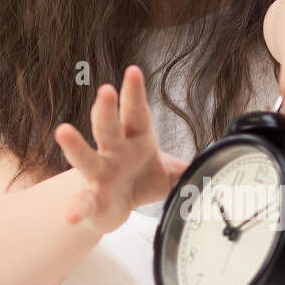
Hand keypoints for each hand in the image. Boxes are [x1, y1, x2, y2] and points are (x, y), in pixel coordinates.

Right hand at [54, 65, 188, 231]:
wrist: (115, 207)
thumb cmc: (140, 178)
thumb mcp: (170, 172)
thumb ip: (192, 166)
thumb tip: (222, 163)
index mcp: (136, 139)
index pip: (135, 112)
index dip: (134, 92)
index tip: (133, 71)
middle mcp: (114, 152)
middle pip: (109, 127)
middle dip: (107, 109)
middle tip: (105, 90)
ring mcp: (100, 174)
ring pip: (87, 158)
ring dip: (76, 145)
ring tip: (63, 131)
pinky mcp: (93, 200)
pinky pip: (84, 203)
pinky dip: (77, 208)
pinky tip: (71, 214)